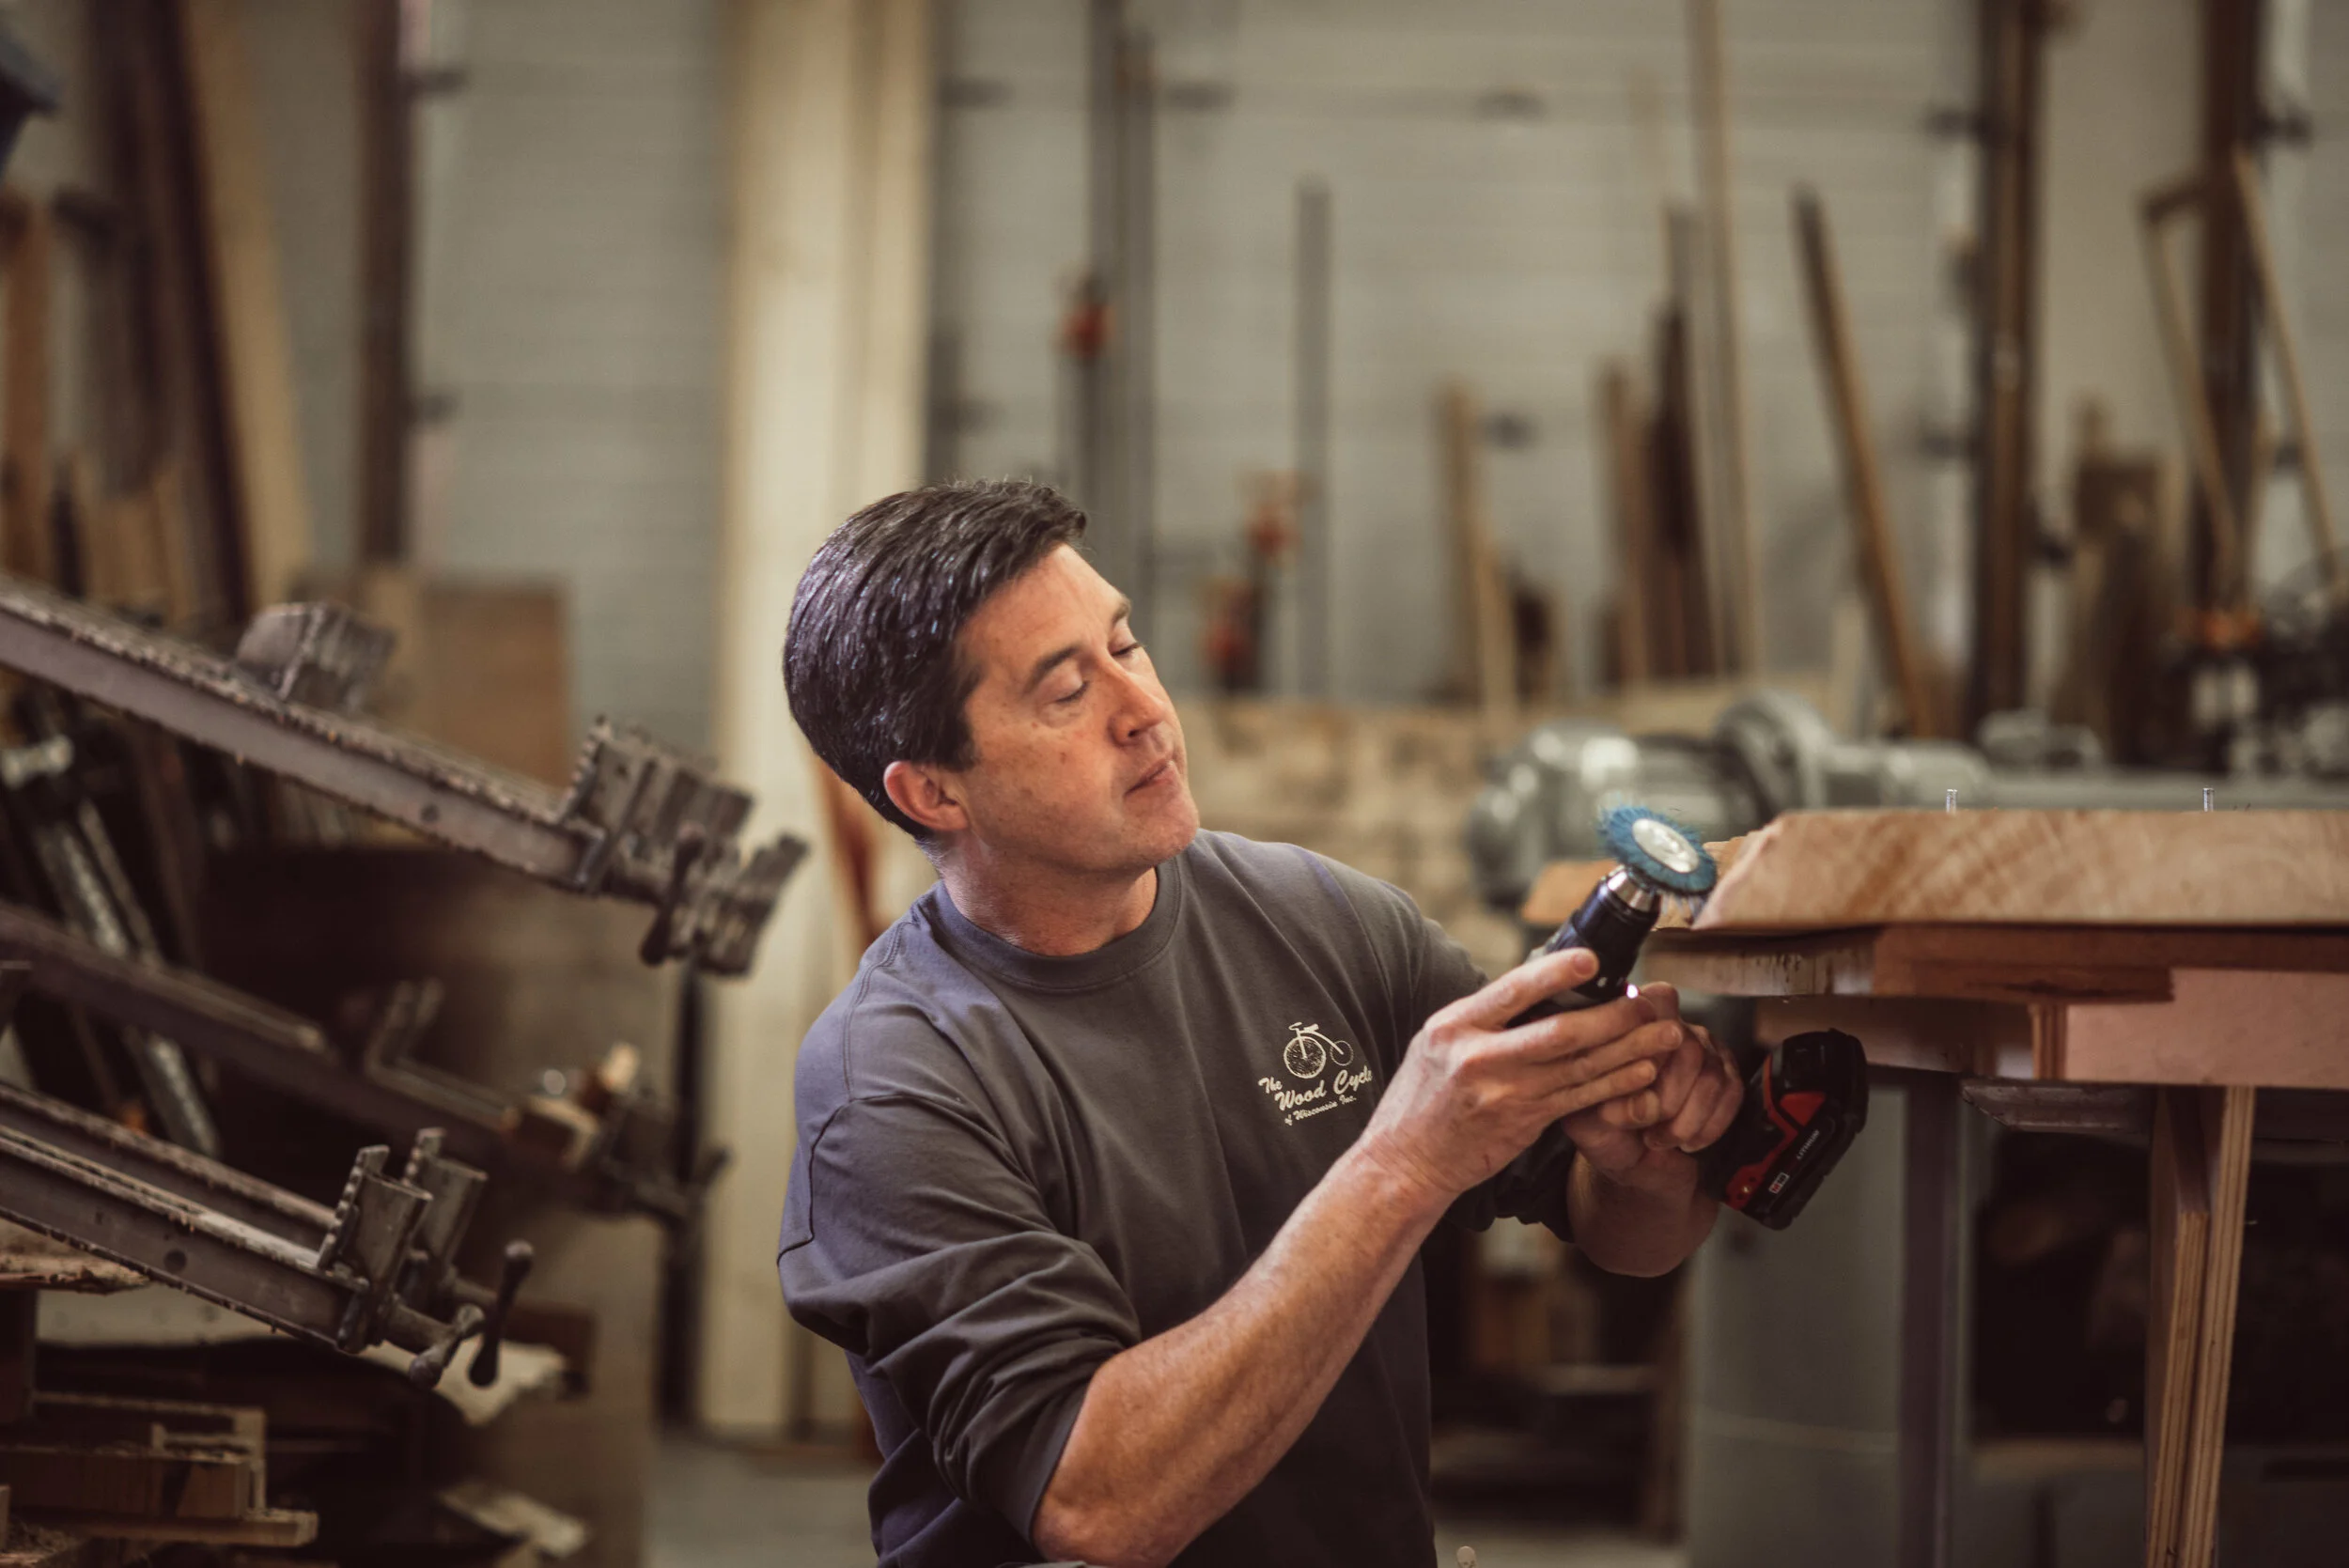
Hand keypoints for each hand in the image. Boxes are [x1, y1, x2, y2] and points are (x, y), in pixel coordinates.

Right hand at [1357, 948, 1687, 1207]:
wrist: (1406, 1162)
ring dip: (1630, 1051)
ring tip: (1667, 1035)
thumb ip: (1483, 1018)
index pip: (1511, 992)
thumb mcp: (1436, 1042)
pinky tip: (1643, 1072)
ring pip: (1580, 1068)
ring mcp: (1505, 1095)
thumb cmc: (1422, 1096)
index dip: (1555, 974)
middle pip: (1560, 1033)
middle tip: (1650, 1004)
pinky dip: (1615, 1085)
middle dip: (1614, 1018)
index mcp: (1455, 1027)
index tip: (1593, 959)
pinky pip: (1580, 1099)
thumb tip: (1538, 986)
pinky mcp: (1524, 1123)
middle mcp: (1480, 1059)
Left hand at [1562, 984, 1742, 1193]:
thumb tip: (1647, 1103)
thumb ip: (1609, 1107)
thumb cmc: (1605, 1134)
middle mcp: (1669, 1026)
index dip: (1649, 1045)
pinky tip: (1687, 1142)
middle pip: (1688, 1047)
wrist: (1633, 1163)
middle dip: (1669, 1097)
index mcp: (1628, 1024)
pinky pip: (1731, 1093)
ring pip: (1712, 1074)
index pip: (1654, 1004)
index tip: (1638, 1083)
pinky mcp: (1726, 1074)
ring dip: (1687, 1119)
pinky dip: (1709, 1126)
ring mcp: (1703, 1048)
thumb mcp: (1589, 1123)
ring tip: (1661, 1139)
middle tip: (1648, 1126)